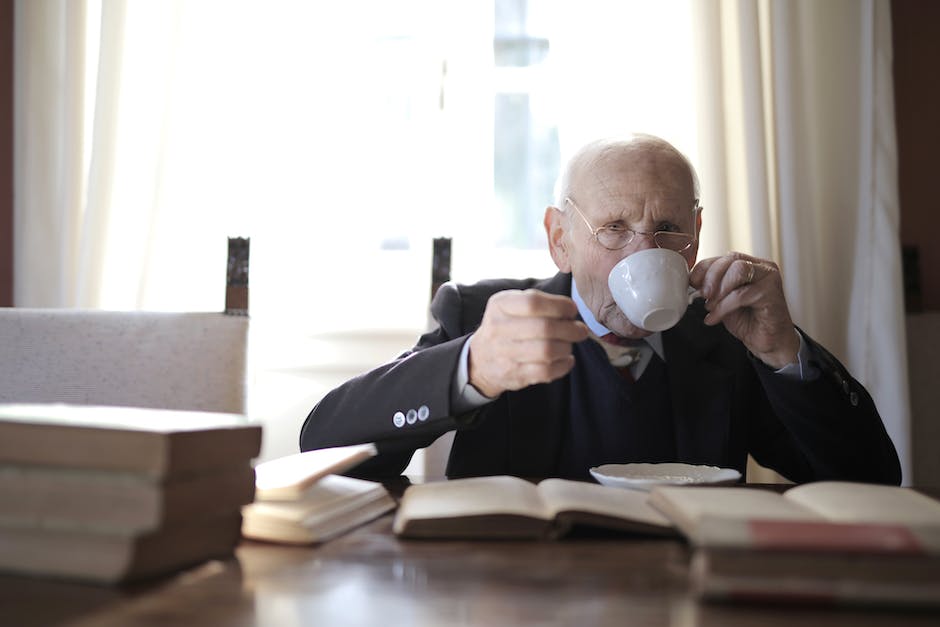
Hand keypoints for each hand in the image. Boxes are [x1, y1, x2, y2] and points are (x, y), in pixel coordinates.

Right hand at [468, 289, 588, 397]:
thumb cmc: (505, 327)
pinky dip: (563, 366)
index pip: (533, 302)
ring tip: (569, 344)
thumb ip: (538, 302)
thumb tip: (570, 308)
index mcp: (500, 306)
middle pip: (543, 328)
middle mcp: (498, 329)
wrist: (480, 359)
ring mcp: (504, 354)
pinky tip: (566, 359)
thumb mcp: (510, 306)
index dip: (559, 305)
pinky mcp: (513, 375)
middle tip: (580, 330)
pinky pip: (546, 372)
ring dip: (566, 347)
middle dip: (570, 329)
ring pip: (547, 351)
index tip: (572, 310)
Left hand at [689, 253, 799, 368]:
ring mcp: (769, 278)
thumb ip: (712, 287)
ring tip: (711, 306)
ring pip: (738, 270)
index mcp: (749, 265)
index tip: (692, 282)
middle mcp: (761, 267)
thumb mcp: (723, 300)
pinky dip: (723, 306)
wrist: (768, 342)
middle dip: (711, 277)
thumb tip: (692, 281)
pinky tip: (715, 317)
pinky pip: (742, 294)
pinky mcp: (772, 293)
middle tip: (703, 295)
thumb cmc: (748, 320)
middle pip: (731, 259)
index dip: (704, 268)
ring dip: (719, 289)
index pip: (724, 257)